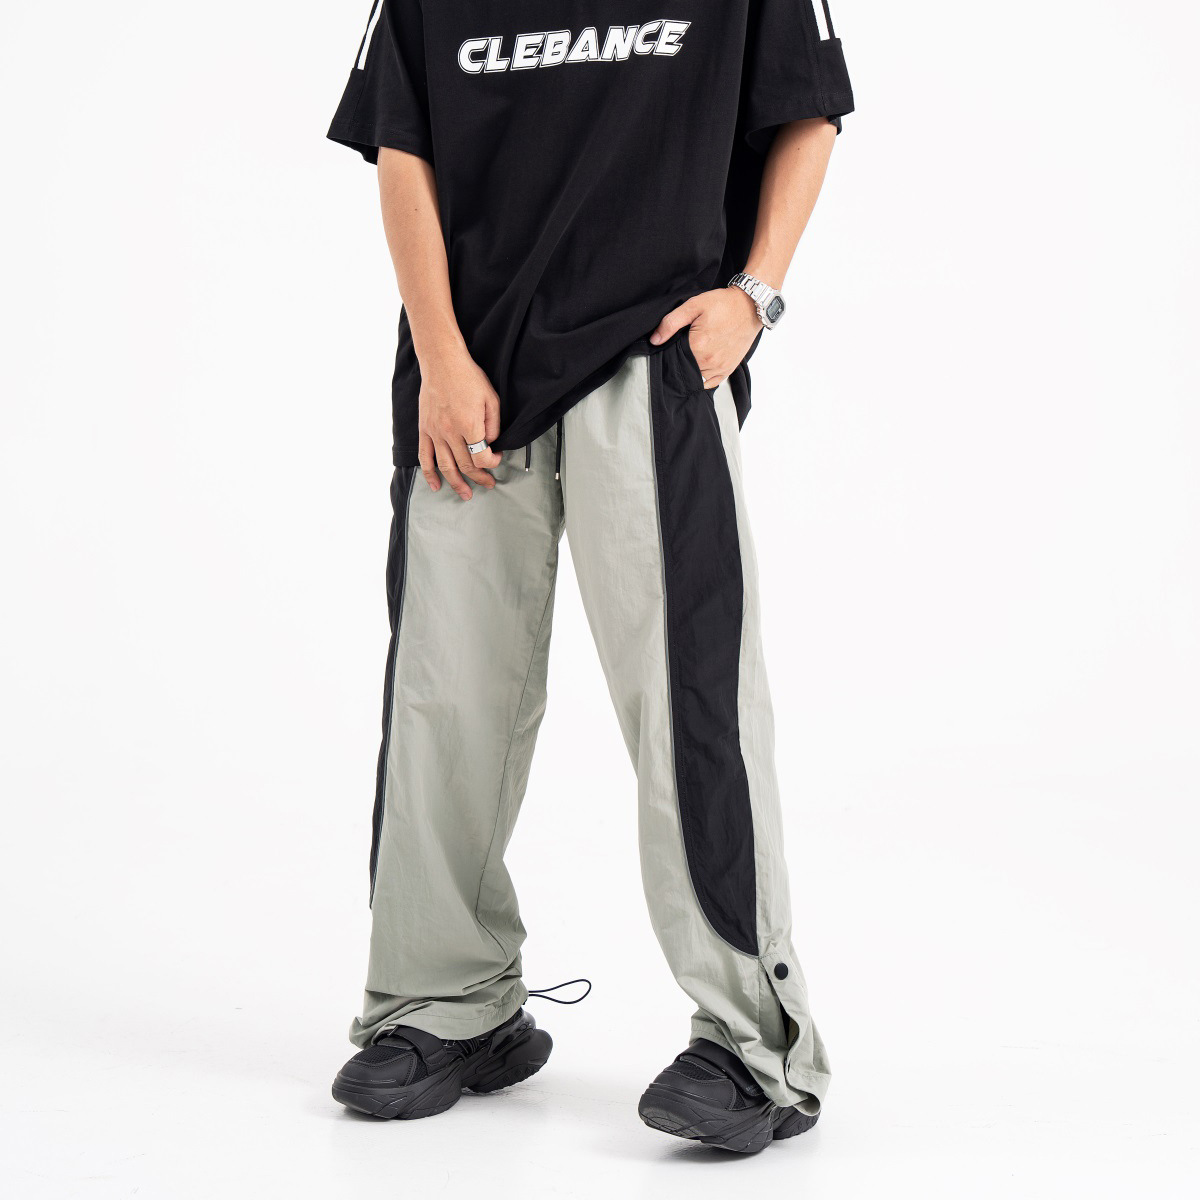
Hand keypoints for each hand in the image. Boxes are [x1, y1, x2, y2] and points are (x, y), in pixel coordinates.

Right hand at [417, 347, 501, 499]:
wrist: (442, 362)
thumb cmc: (469, 378)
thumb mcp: (491, 399)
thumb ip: (493, 425)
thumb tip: (491, 444)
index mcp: (469, 425)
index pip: (482, 457)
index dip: (492, 462)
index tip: (497, 458)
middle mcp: (450, 432)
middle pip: (465, 465)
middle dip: (479, 477)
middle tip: (488, 484)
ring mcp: (435, 432)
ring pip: (445, 466)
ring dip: (456, 483)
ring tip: (466, 495)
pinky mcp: (424, 429)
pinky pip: (424, 456)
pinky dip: (429, 474)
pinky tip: (435, 486)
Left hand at [649, 286, 763, 388]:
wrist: (750, 306)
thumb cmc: (723, 304)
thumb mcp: (694, 305)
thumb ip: (671, 323)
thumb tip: (655, 340)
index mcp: (698, 346)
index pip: (673, 357)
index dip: (669, 351)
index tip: (671, 344)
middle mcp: (709, 361)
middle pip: (684, 368)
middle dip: (679, 361)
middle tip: (683, 348)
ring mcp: (719, 367)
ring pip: (696, 377)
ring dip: (690, 370)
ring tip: (691, 355)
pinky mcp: (728, 370)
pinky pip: (710, 383)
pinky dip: (702, 378)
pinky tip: (699, 368)